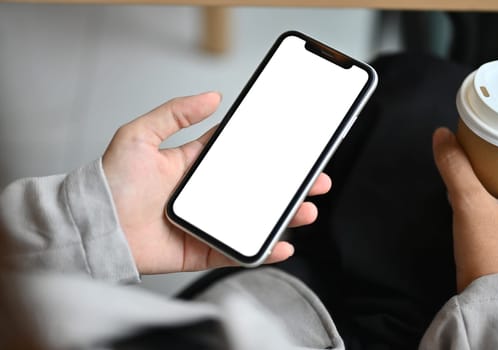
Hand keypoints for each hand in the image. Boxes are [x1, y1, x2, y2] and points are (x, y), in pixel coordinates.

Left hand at [102, 92, 331, 273]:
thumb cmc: (110, 182)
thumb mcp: (140, 135)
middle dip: (289, 185)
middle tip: (315, 180)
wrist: (94, 226)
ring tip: (307, 210)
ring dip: (285, 216)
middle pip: (258, 189)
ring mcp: (208, 222)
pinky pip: (238, 251)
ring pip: (255, 219)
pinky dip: (263, 251)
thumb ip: (175, 114)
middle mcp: (206, 194)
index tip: (294, 147)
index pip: (241, 156)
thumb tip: (212, 96)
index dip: (270, 151)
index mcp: (196, 166)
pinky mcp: (203, 249)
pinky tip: (283, 245)